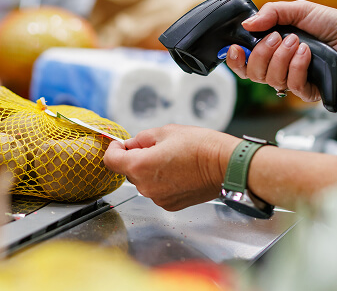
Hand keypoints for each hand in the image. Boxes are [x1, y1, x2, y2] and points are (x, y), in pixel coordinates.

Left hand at [103, 125, 240, 210]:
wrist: (225, 166)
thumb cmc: (200, 146)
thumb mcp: (166, 131)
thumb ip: (141, 138)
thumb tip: (130, 144)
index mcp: (140, 166)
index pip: (110, 161)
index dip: (114, 149)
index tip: (121, 144)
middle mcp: (145, 186)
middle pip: (129, 171)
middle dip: (136, 158)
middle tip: (156, 147)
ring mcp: (158, 198)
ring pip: (144, 181)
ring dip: (150, 170)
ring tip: (173, 159)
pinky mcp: (170, 204)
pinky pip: (157, 191)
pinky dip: (162, 181)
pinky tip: (179, 172)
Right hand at [225, 0, 336, 102]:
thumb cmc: (334, 25)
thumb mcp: (299, 10)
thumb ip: (271, 13)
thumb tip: (247, 24)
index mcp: (274, 50)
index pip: (245, 62)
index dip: (236, 59)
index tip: (234, 48)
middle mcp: (281, 67)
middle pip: (253, 73)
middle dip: (261, 53)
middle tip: (277, 38)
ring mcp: (294, 80)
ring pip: (271, 80)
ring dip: (282, 58)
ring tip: (298, 42)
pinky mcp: (309, 92)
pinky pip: (292, 85)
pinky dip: (297, 67)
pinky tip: (307, 54)